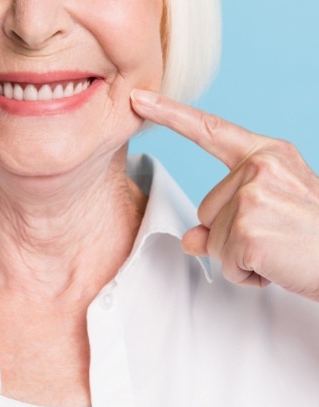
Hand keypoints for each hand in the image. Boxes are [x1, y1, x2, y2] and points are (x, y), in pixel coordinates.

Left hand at [131, 89, 318, 301]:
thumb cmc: (313, 235)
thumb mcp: (268, 214)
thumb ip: (222, 220)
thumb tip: (188, 239)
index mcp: (266, 154)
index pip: (210, 131)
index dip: (170, 115)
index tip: (139, 98)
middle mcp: (258, 167)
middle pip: (206, 210)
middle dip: (231, 234)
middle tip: (275, 236)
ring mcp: (252, 196)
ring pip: (212, 240)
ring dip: (239, 256)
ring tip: (278, 249)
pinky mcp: (249, 230)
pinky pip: (225, 263)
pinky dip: (246, 274)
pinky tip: (275, 264)